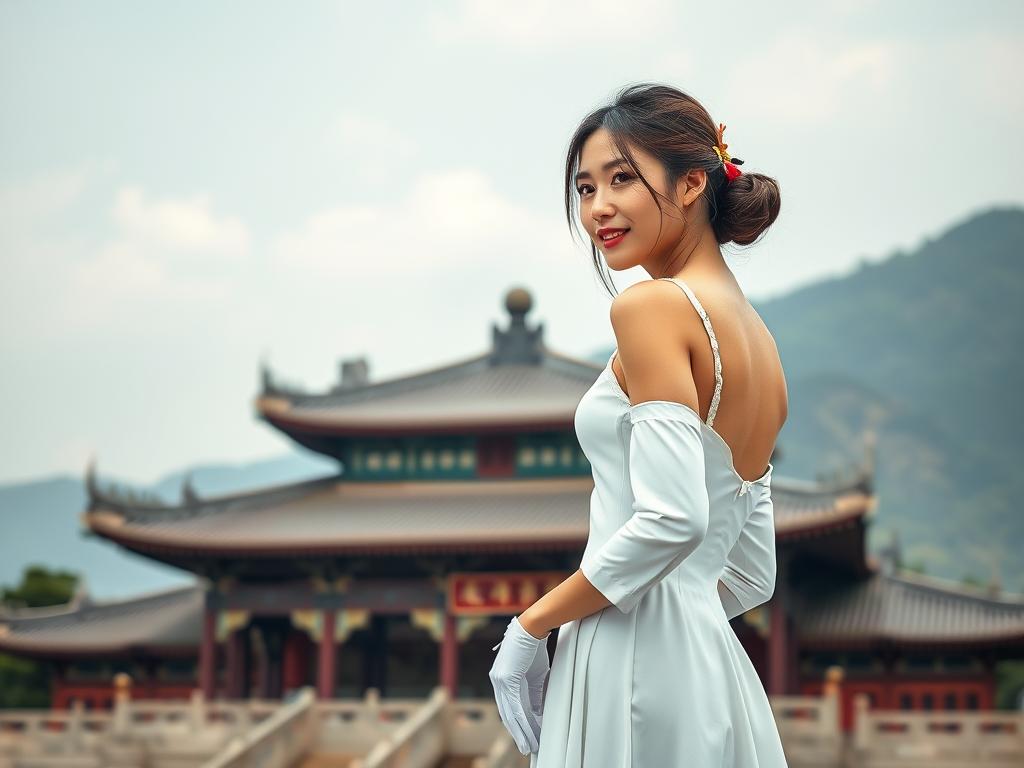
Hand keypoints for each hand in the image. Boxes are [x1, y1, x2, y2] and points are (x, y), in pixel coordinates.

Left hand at [489, 616, 548, 753]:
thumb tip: (536, 713)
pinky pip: (515, 705)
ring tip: (529, 746)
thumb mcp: (533, 675)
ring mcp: (500, 680)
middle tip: (526, 748)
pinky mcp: (507, 679)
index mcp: (501, 679)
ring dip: (521, 731)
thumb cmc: (533, 647)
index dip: (516, 724)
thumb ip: (533, 694)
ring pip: (510, 713)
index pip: (507, 707)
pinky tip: (529, 732)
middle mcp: (497, 681)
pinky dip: (523, 721)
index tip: (525, 736)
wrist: (532, 628)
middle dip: (517, 733)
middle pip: (507, 714)